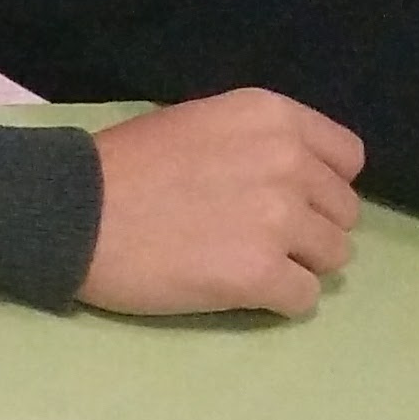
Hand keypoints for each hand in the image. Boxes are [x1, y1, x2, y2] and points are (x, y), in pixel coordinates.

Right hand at [80, 91, 365, 318]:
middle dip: (309, 229)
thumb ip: (255, 142)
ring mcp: (278, 220)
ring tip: (247, 266)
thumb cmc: (123, 167)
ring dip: (297, 266)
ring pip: (333, 257)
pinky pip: (304, 299)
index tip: (286, 200)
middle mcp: (289, 162)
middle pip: (343, 213)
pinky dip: (277, 302)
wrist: (70, 212)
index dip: (320, 185)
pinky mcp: (259, 274)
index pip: (348, 159)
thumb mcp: (200, 123)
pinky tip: (238, 292)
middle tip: (256, 239)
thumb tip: (292, 180)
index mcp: (274, 117)